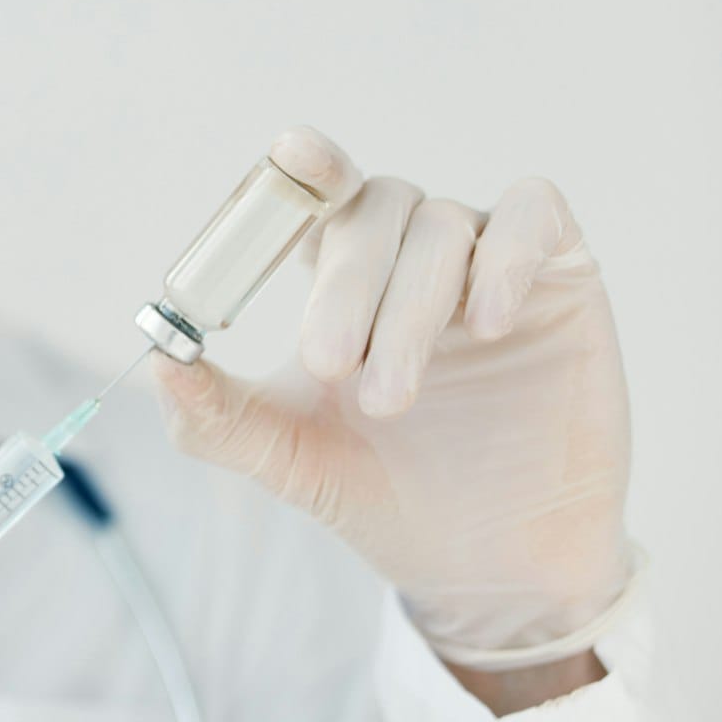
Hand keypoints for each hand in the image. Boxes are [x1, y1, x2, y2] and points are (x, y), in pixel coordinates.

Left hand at [150, 127, 632, 670]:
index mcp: (338, 276)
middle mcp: (409, 254)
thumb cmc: (383, 496)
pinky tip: (485, 324)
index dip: (302, 167)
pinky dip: (505, 254)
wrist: (488, 566)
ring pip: (442, 225)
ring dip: (408, 307)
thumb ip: (216, 414)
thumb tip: (159, 360)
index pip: (315, 194)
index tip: (292, 155)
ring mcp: (484, 261)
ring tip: (389, 397)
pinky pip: (536, 215)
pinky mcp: (562, 277)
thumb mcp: (285, 459)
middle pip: (373, 210)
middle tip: (326, 365)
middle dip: (343, 286)